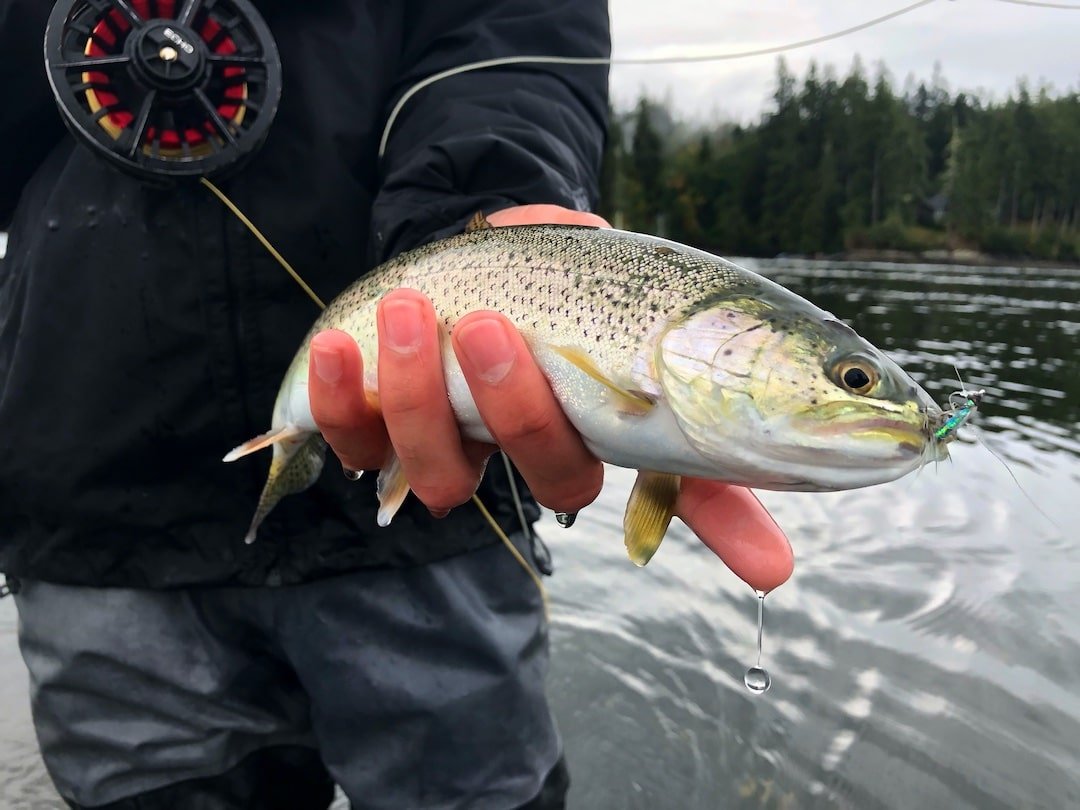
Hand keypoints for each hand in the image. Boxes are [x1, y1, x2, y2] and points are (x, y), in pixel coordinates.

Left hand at [309, 204, 792, 592]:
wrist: (480, 242)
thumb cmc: (569, 281)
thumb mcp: (631, 298)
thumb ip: (687, 357)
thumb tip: (765, 497)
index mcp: (597, 433)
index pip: (666, 489)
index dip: (723, 528)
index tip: (774, 563)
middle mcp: (530, 455)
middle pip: (539, 474)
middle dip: (515, 409)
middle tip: (492, 329)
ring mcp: (455, 445)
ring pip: (439, 469)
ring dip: (416, 397)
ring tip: (408, 313)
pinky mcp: (378, 424)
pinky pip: (352, 437)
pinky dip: (336, 397)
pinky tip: (341, 345)